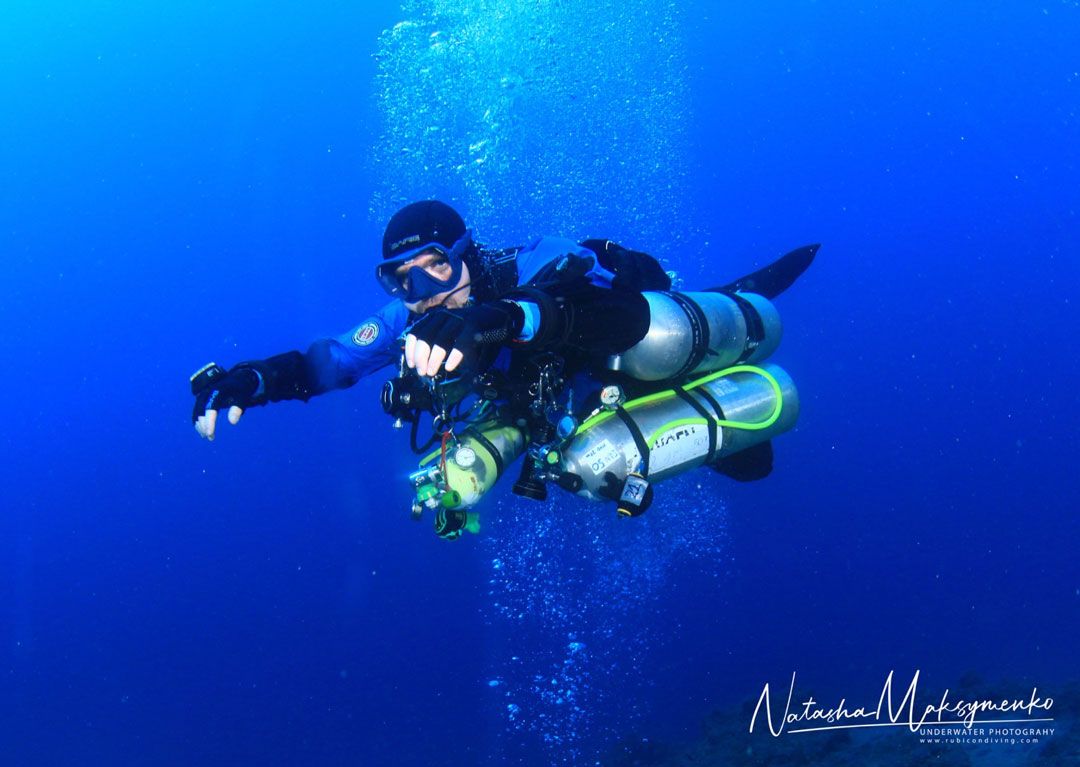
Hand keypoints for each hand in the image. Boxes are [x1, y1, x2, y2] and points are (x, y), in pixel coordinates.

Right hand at [191, 365, 260, 440]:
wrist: (236, 379)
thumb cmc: (241, 389)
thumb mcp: (243, 397)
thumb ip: (238, 408)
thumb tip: (232, 422)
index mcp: (218, 390)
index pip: (211, 408)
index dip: (209, 421)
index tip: (210, 433)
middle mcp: (207, 392)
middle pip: (201, 411)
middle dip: (204, 425)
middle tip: (210, 437)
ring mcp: (203, 395)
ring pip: (197, 412)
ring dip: (200, 425)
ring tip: (207, 436)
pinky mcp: (202, 399)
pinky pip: (197, 411)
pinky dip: (198, 421)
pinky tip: (202, 431)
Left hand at [405, 301, 523, 376]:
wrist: (496, 316)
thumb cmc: (469, 330)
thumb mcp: (449, 334)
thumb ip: (436, 343)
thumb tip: (419, 361)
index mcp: (435, 318)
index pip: (416, 332)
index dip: (410, 349)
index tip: (411, 364)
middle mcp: (444, 316)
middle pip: (425, 337)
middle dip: (420, 357)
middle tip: (422, 372)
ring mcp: (459, 319)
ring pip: (440, 340)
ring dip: (433, 359)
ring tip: (432, 372)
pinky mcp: (473, 325)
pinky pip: (461, 342)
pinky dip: (454, 356)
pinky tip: (449, 367)